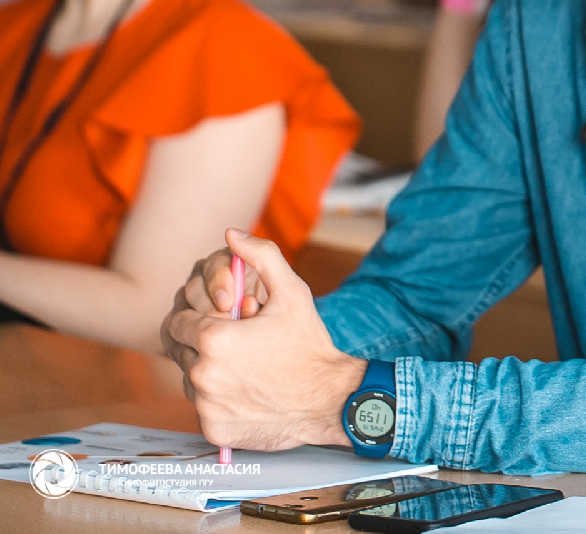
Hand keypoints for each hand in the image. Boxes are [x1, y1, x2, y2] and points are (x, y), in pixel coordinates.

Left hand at [163, 229, 365, 450]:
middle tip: (232, 343)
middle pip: (179, 349)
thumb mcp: (292, 292)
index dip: (198, 317)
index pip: (178, 320)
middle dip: (200, 342)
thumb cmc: (309, 344)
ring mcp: (206, 405)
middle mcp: (202, 373)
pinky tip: (246, 391)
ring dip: (207, 370)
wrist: (329, 399)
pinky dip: (217, 399)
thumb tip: (232, 234)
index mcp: (214, 338)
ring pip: (188, 379)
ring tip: (243, 366)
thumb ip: (261, 257)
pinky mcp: (212, 429)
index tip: (219, 320)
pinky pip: (201, 407)